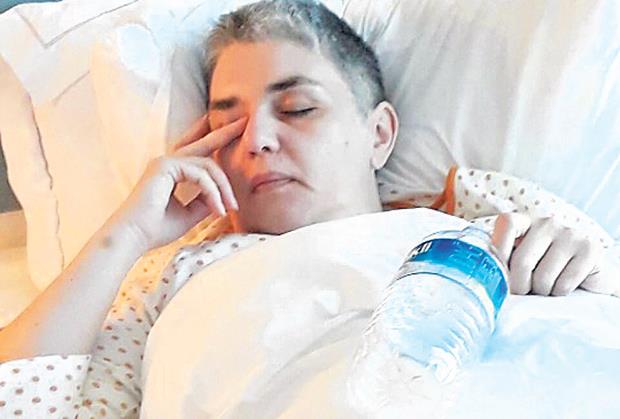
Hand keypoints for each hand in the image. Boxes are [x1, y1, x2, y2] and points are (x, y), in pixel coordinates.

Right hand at [111, 115, 247, 251]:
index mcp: (171, 171)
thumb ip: (205, 201)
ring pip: (208, 166)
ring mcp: (164, 161)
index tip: (232, 132)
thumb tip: (222, 196)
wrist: (134, 238)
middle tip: (243, 122)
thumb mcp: (189, 214)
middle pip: (202, 143)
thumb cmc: (156, 229)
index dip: (213, 141)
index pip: (196, 152)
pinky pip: (200, 174)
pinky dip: (212, 191)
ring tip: (230, 207)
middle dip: (224, 132)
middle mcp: (167, 162)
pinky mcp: (164, 166)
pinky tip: (218, 208)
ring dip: (222, 188)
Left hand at [491, 213, 618, 296]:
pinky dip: (560, 293)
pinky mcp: (590, 249)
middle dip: (519, 286)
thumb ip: (503, 264)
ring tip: (547, 288)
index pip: (507, 223)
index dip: (499, 249)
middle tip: (524, 292)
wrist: (587, 281)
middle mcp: (547, 223)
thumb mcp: (520, 264)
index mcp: (525, 222)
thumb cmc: (544, 273)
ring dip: (542, 292)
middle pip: (522, 260)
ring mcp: (570, 233)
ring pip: (543, 276)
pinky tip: (565, 287)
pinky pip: (564, 283)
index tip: (497, 272)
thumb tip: (484, 281)